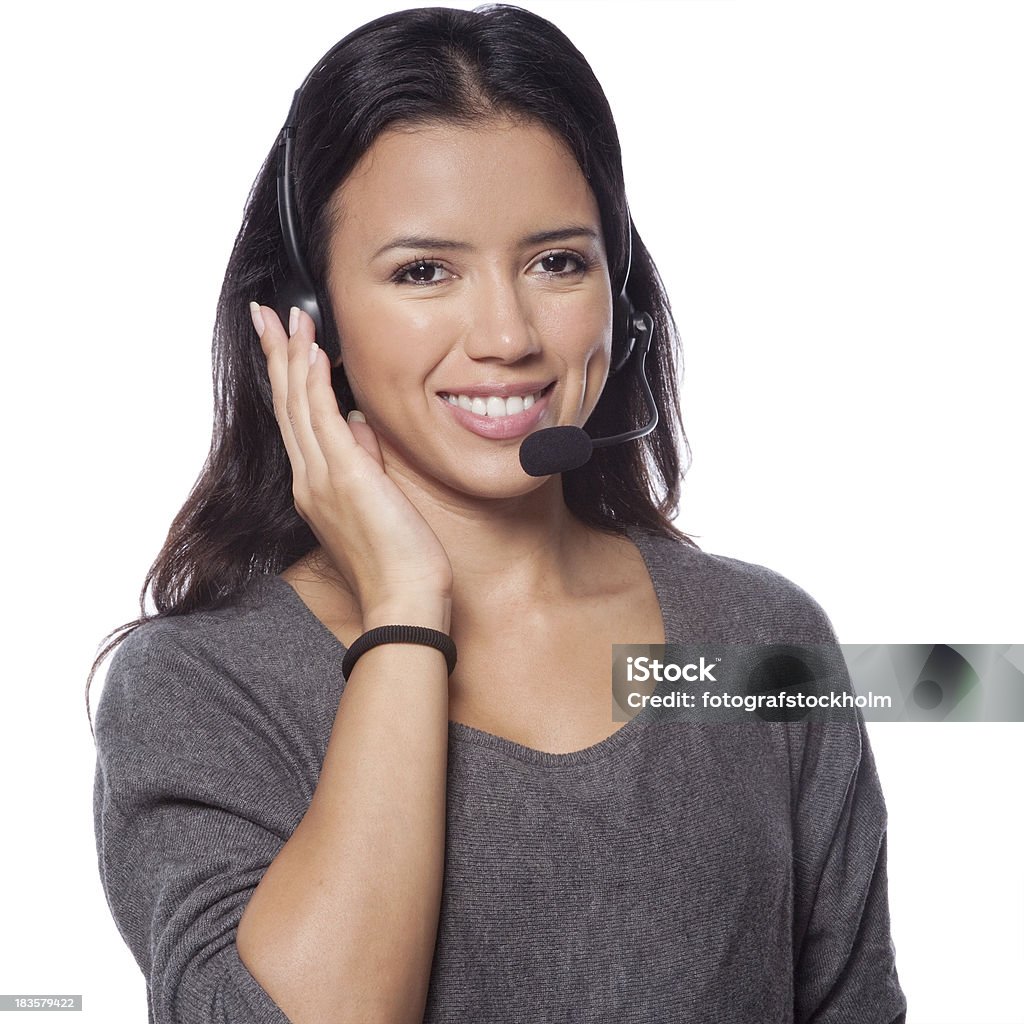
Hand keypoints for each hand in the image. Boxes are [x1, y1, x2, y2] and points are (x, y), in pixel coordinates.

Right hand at [250, 302, 453, 617]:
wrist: (403, 601)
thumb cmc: (396, 562)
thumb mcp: (378, 502)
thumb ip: (365, 460)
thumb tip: (359, 424)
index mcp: (315, 486)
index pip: (297, 420)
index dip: (287, 377)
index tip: (281, 343)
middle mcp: (309, 479)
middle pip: (287, 404)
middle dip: (277, 354)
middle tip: (265, 314)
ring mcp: (321, 477)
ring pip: (299, 404)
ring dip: (293, 355)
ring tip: (289, 317)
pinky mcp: (344, 476)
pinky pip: (322, 418)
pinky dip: (314, 381)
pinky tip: (312, 350)